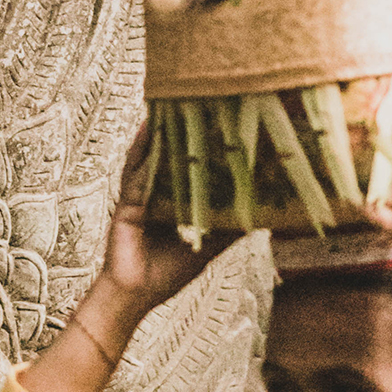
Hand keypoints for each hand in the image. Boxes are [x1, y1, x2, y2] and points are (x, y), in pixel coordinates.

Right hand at [20, 116, 229, 391]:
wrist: (135, 295)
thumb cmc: (167, 273)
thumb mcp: (208, 247)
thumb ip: (229, 228)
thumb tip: (265, 216)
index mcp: (174, 200)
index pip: (192, 166)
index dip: (206, 144)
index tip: (224, 119)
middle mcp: (155, 191)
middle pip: (171, 153)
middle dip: (182, 126)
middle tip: (200, 96)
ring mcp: (139, 193)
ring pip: (154, 153)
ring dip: (163, 128)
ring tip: (174, 98)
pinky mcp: (127, 200)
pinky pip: (137, 170)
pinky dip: (144, 149)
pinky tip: (151, 127)